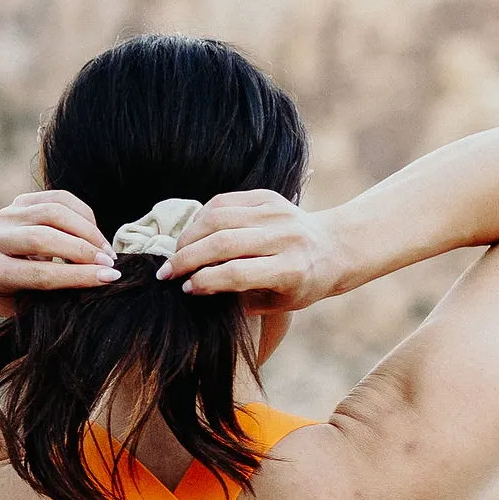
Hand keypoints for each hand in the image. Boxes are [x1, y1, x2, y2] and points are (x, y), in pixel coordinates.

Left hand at [0, 190, 120, 313]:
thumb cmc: (16, 295)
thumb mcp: (30, 304)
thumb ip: (57, 295)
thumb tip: (101, 280)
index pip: (41, 274)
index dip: (79, 276)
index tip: (109, 278)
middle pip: (44, 238)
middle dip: (84, 250)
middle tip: (110, 263)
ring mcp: (6, 216)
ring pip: (53, 212)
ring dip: (88, 231)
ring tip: (106, 250)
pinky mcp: (20, 200)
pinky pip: (59, 199)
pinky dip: (84, 214)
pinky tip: (95, 233)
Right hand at [158, 191, 341, 312]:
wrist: (334, 247)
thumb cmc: (303, 284)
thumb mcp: (279, 303)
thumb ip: (241, 297)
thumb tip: (196, 287)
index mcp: (291, 269)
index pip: (237, 273)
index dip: (206, 281)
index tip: (185, 289)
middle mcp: (284, 238)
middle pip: (223, 243)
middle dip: (186, 258)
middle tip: (165, 273)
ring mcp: (276, 212)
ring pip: (218, 217)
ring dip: (189, 236)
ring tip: (175, 253)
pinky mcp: (268, 196)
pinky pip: (224, 201)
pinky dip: (201, 217)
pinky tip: (192, 233)